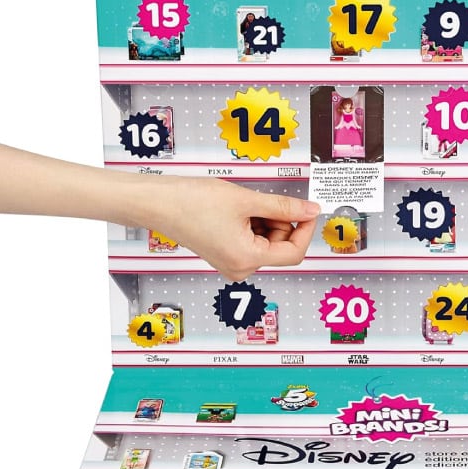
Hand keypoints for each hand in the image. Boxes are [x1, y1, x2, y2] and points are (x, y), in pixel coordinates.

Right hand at [148, 177, 319, 279]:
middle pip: (280, 246)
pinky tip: (237, 211)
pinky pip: (252, 240)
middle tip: (262, 202)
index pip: (294, 252)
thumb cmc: (190, 202)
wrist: (158, 203)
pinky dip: (253, 223)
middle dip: (279, 222)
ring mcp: (232, 263)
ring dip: (264, 220)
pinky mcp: (226, 255)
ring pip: (267, 241)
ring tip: (242, 205)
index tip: (308, 210)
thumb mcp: (247, 200)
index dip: (305, 229)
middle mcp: (240, 268)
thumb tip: (309, 210)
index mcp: (247, 259)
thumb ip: (284, 207)